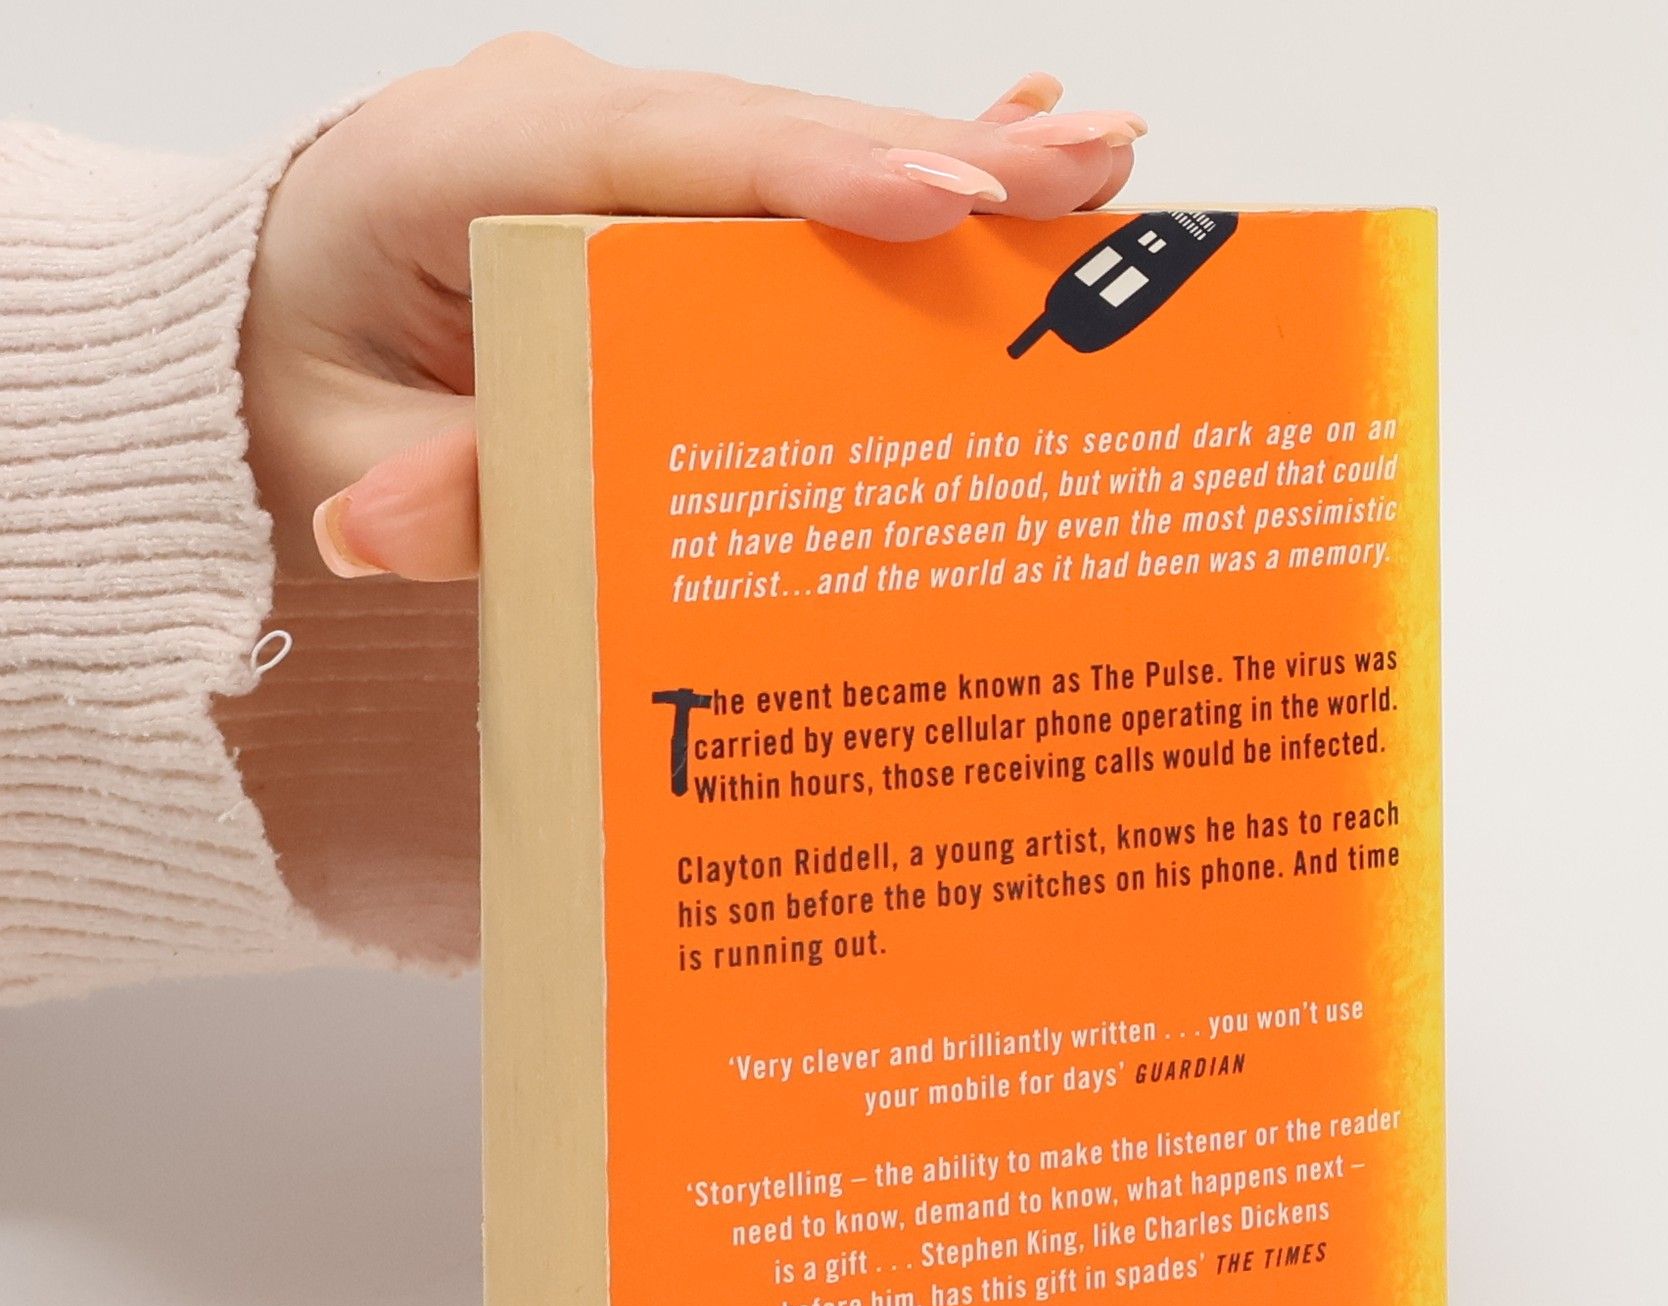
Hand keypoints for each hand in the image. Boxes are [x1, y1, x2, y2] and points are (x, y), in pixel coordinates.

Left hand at [238, 39, 1146, 583]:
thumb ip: (405, 480)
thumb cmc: (301, 369)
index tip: (941, 193)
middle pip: (770, 142)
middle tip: (1086, 180)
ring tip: (1104, 173)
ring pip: (806, 155)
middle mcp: (570, 125)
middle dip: (934, 160)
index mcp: (468, 155)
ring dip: (956, 163)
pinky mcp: (668, 192)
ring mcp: (628, 148)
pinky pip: (799, 184)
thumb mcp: (332, 443)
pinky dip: (910, 178)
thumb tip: (390, 528)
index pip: (657, 155)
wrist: (274, 316)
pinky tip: (1031, 143)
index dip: (808, 172)